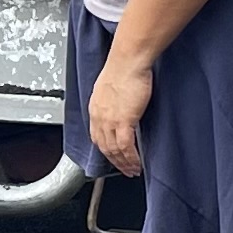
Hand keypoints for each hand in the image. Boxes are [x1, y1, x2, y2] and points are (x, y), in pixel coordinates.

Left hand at [88, 50, 153, 175]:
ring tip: (133, 171)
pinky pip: (125, 147)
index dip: (105, 150)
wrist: (128, 61)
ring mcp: (109, 120)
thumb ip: (114, 101)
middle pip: (104, 147)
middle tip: (125, 170)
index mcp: (95, 108)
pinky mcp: (123, 121)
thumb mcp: (112, 87)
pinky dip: (131, 158)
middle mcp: (99, 117)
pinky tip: (136, 164)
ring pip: (114, 150)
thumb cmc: (124, 68)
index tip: (113, 157)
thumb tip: (121, 107)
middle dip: (114, 162)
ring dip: (124, 164)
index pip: (97, 136)